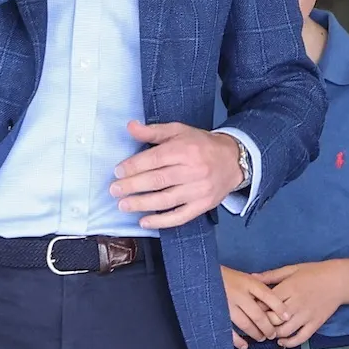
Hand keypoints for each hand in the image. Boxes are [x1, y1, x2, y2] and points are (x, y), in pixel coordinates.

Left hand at [111, 122, 243, 228]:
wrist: (233, 160)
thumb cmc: (202, 145)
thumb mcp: (179, 131)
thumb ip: (153, 131)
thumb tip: (130, 127)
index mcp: (184, 150)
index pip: (155, 159)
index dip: (134, 166)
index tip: (118, 172)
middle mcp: (192, 170)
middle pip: (158, 180)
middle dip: (133, 186)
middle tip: (114, 190)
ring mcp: (199, 190)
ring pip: (166, 199)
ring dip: (142, 204)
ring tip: (123, 205)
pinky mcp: (203, 205)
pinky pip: (180, 216)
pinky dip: (161, 221)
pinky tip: (144, 221)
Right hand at [222, 266, 279, 348]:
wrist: (203, 274)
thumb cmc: (229, 277)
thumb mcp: (246, 276)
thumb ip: (259, 286)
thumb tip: (277, 302)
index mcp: (248, 282)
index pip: (268, 295)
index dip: (279, 307)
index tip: (287, 317)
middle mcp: (239, 294)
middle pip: (258, 314)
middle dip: (268, 327)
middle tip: (272, 334)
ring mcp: (228, 304)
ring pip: (246, 323)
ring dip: (255, 333)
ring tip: (261, 338)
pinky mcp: (218, 313)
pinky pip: (229, 329)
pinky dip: (237, 340)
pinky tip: (244, 346)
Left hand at [260, 262, 348, 345]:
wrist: (339, 281)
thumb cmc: (314, 272)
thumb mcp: (291, 269)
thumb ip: (271, 275)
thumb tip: (252, 277)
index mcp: (289, 288)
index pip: (266, 303)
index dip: (256, 307)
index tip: (251, 308)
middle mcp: (296, 304)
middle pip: (272, 319)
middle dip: (262, 323)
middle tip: (257, 323)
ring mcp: (306, 316)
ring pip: (284, 331)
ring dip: (273, 334)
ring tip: (268, 332)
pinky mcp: (315, 324)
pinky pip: (301, 338)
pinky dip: (289, 342)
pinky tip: (282, 341)